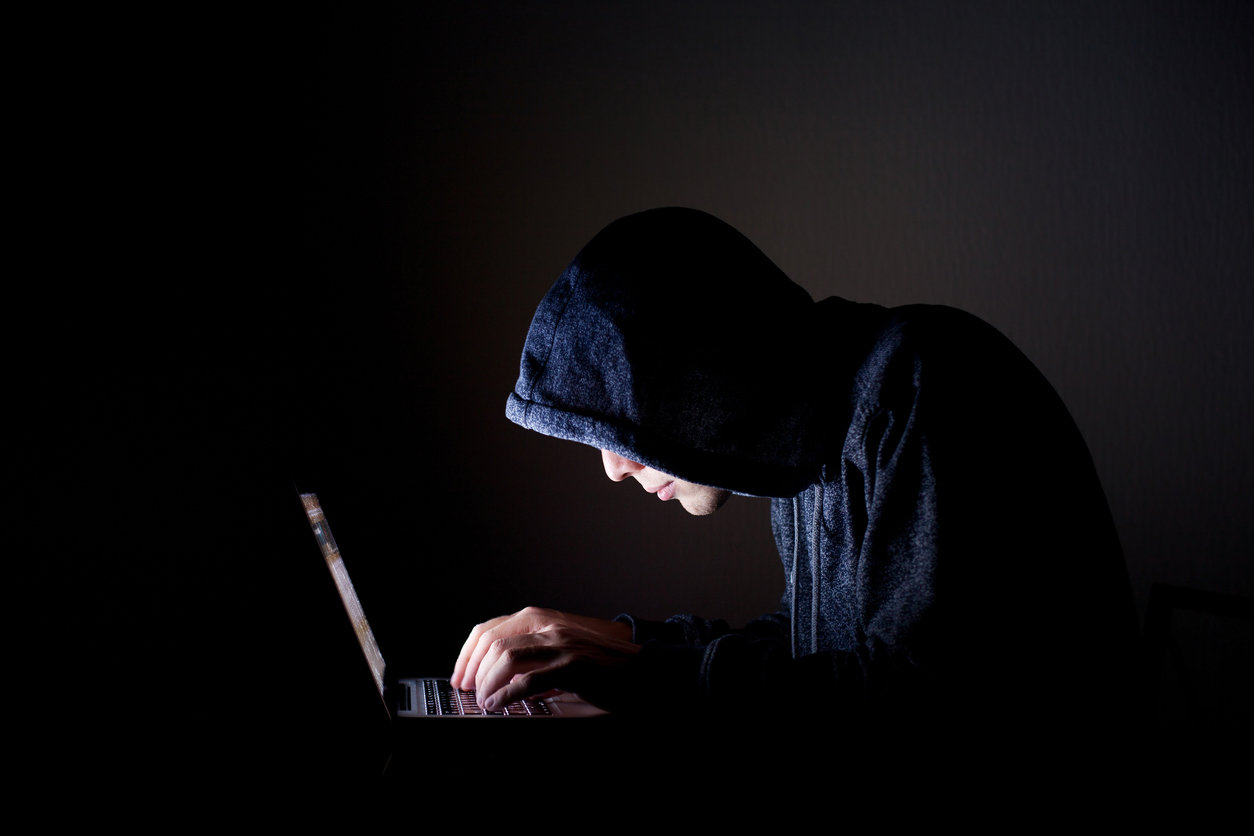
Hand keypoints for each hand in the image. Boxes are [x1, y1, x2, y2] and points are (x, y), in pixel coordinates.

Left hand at [451, 606, 636, 709]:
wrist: (644, 671)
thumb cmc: (605, 666)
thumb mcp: (563, 652)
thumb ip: (535, 655)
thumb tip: (499, 674)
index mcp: (543, 620)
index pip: (491, 629)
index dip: (468, 653)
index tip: (461, 674)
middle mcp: (548, 626)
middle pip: (493, 641)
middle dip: (472, 669)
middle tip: (468, 690)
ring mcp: (560, 644)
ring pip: (506, 657)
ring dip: (487, 682)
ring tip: (483, 700)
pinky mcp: (572, 666)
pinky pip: (528, 679)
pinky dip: (507, 694)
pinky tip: (500, 704)